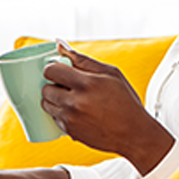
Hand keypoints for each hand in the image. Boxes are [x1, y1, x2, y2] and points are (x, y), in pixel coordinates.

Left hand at [41, 43, 174, 174]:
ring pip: (46, 104)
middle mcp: (76, 102)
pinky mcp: (70, 131)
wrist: (133, 133)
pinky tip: (77, 112)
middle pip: (46, 88)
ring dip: (55, 99)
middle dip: (54, 85)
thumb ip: (83, 59)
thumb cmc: (125, 101)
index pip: (51, 70)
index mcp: (87, 83)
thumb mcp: (110, 73)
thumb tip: (60, 45)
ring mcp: (71, 119)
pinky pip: (54, 118)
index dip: (54, 68)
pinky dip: (61, 113)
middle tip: (68, 86)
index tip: (60, 70)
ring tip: (72, 99)